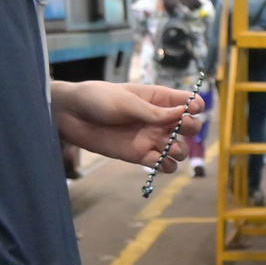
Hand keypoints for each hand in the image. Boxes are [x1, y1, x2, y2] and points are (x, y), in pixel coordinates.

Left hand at [51, 79, 201, 169]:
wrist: (71, 116)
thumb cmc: (98, 99)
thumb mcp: (127, 102)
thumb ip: (153, 112)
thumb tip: (182, 114)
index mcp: (157, 99)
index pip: (186, 102)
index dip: (194, 106)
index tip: (190, 110)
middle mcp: (157, 119)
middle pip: (187, 126)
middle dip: (190, 128)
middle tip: (179, 129)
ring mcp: (149, 138)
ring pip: (178, 148)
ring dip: (180, 150)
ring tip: (170, 149)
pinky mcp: (139, 155)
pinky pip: (161, 164)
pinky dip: (166, 166)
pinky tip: (160, 161)